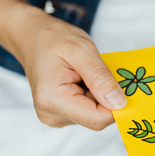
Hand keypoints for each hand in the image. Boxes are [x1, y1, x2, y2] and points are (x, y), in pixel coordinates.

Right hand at [12, 7, 126, 129]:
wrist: (31, 37)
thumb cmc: (52, 39)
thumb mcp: (82, 50)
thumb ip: (101, 77)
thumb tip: (119, 103)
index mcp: (52, 99)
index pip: (97, 119)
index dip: (116, 105)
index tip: (123, 84)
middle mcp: (51, 114)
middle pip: (96, 118)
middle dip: (106, 97)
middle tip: (100, 72)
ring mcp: (54, 116)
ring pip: (93, 115)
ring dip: (98, 95)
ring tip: (85, 74)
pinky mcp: (60, 114)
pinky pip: (87, 111)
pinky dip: (92, 96)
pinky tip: (82, 80)